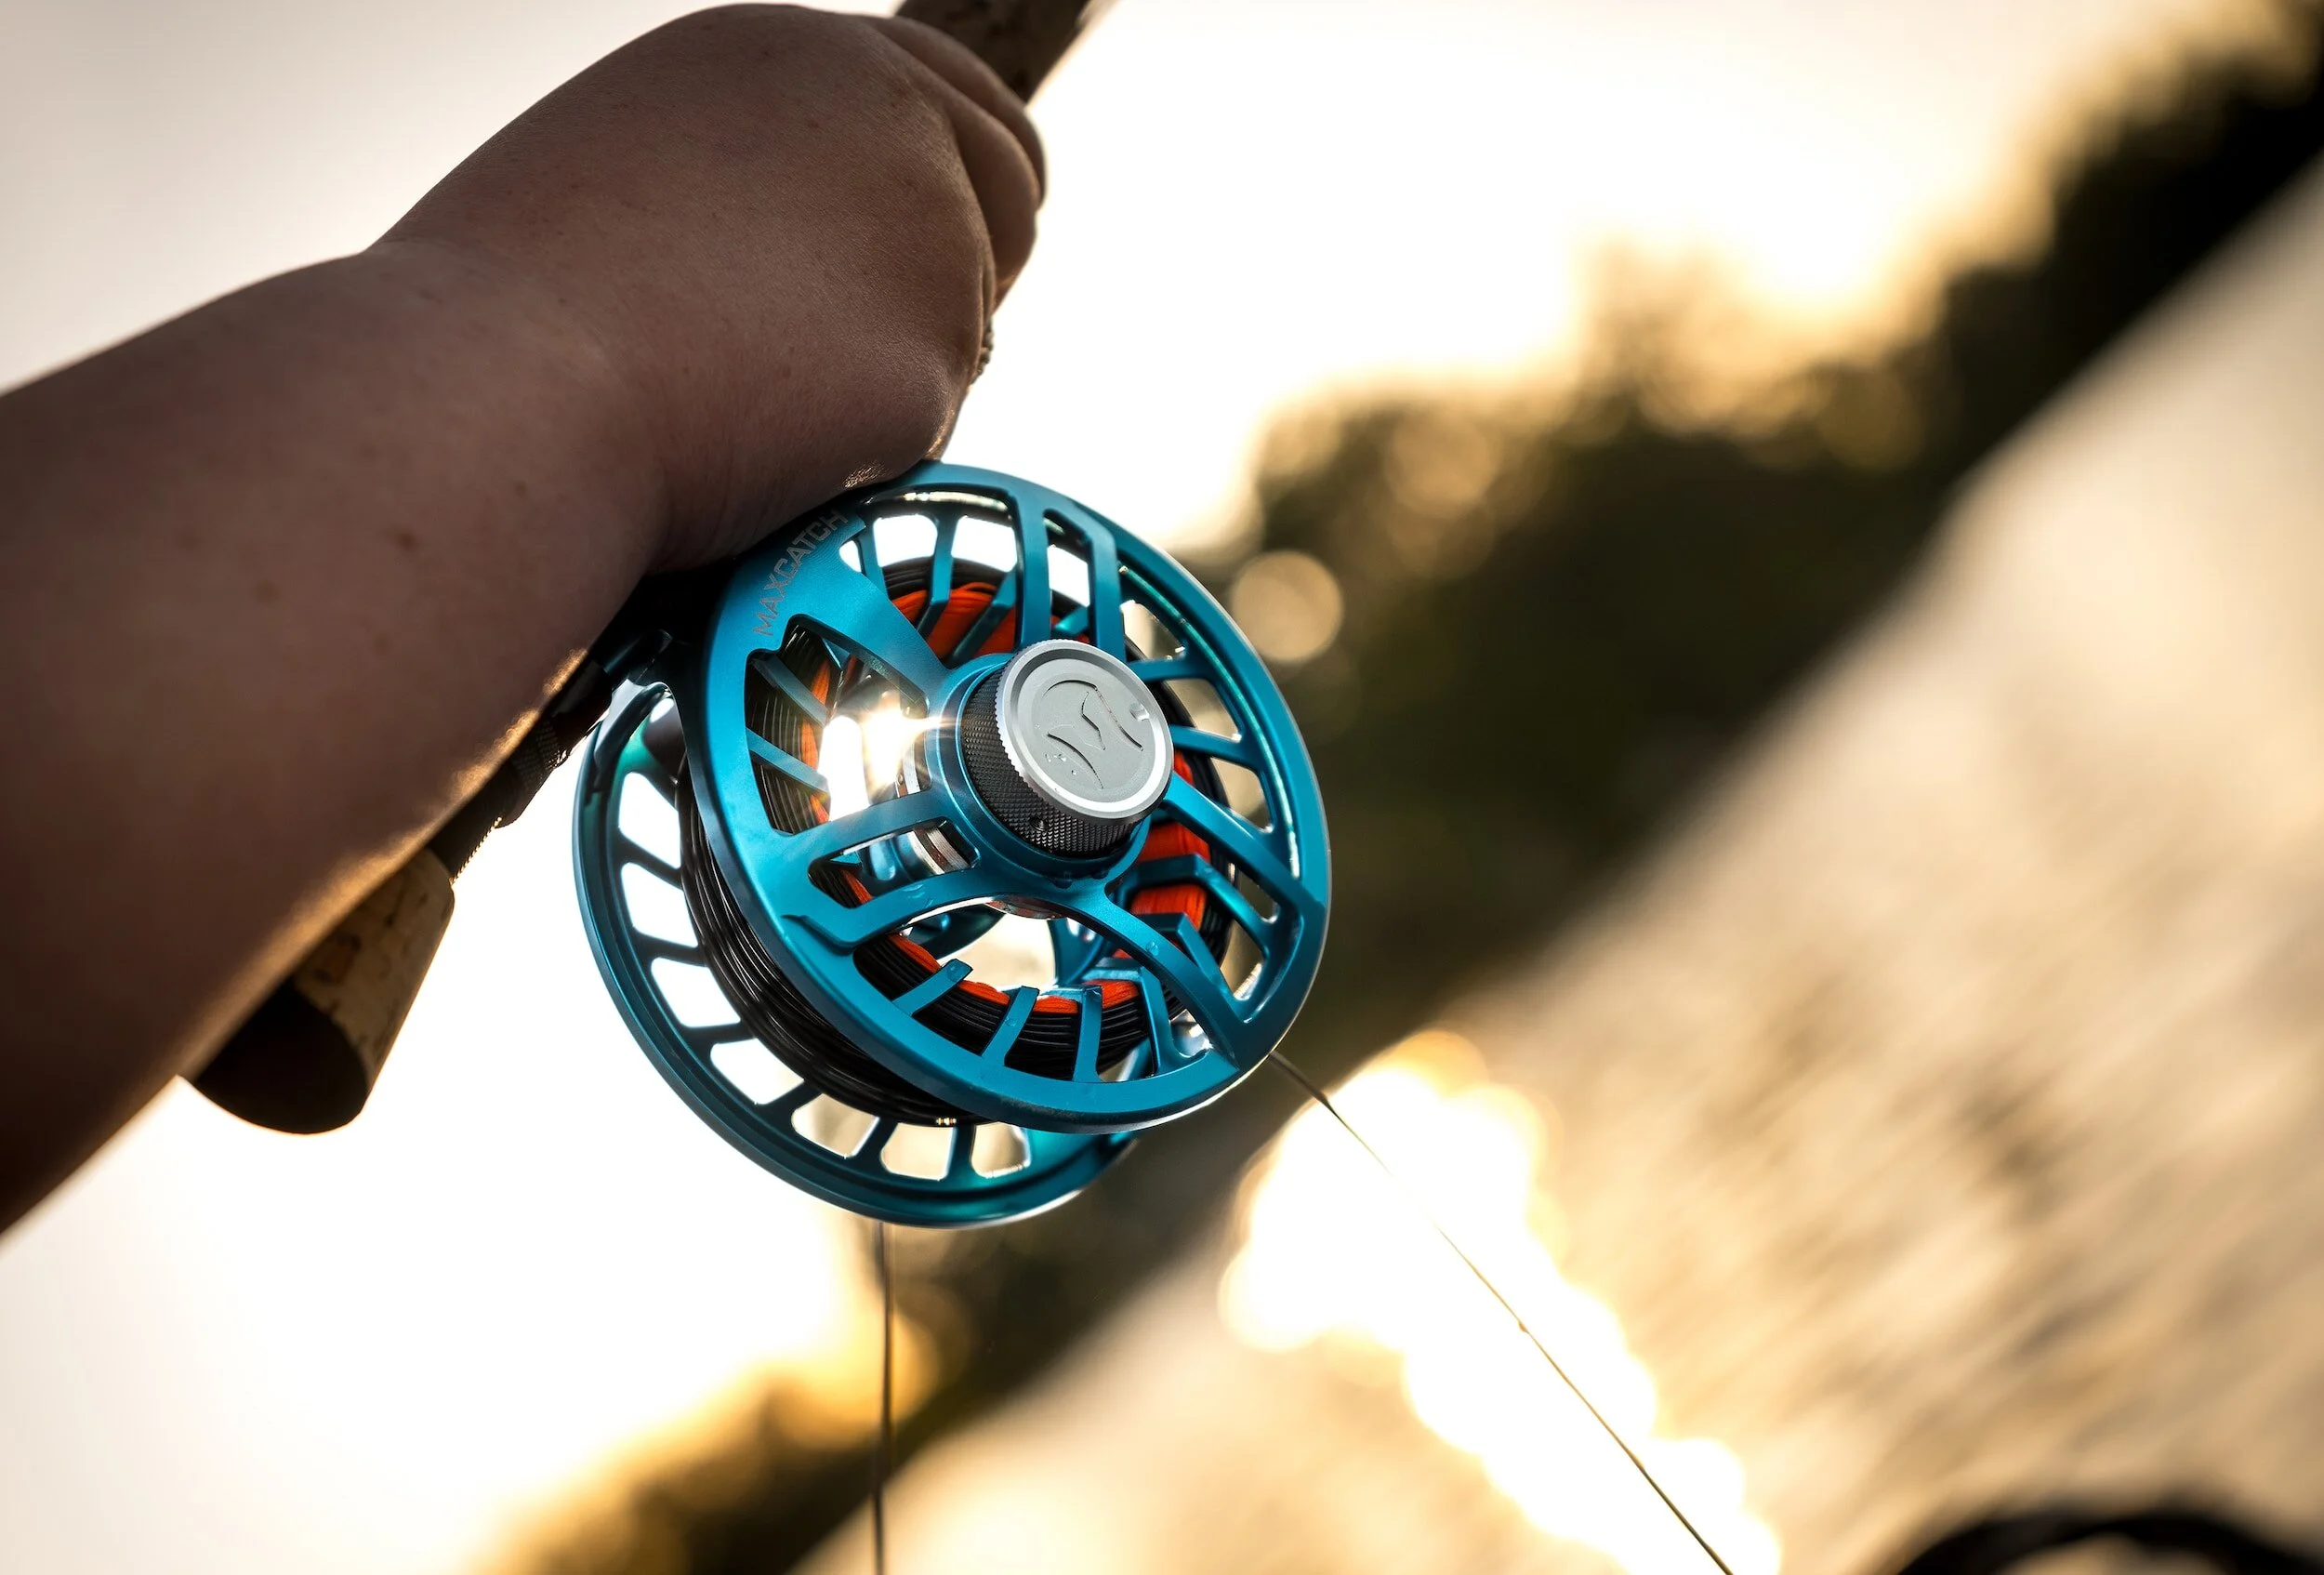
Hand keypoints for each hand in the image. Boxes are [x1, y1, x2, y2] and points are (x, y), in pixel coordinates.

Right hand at [386, 4, 1045, 565]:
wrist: (506, 390)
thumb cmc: (522, 308)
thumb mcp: (636, 178)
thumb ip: (750, 184)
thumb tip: (813, 246)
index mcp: (793, 54)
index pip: (949, 92)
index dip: (966, 173)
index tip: (959, 232)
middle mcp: (884, 114)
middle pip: (1009, 186)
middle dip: (983, 263)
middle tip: (897, 342)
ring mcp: (927, 229)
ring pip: (963, 324)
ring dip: (887, 372)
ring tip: (740, 397)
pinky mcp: (938, 351)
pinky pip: (925, 427)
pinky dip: (859, 457)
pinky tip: (758, 448)